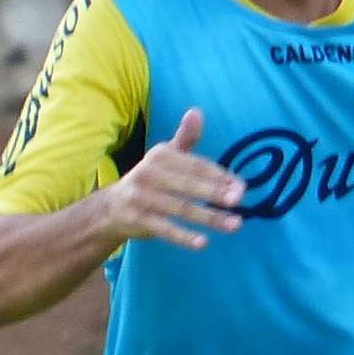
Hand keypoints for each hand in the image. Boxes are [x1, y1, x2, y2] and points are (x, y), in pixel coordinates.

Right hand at [101, 108, 245, 250]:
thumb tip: (197, 111)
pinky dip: (183, 236)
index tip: (241, 186)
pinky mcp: (137, 219)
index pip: (195, 165)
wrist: (111, 208)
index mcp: (160, 155)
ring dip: (209, 217)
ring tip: (235, 225)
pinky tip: (203, 243)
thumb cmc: (149, 180)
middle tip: (239, 201)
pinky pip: (164, 229)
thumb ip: (185, 139)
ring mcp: (142, 197)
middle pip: (188, 184)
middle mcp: (149, 173)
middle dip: (215, 192)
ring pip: (181, 208)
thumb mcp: (165, 157)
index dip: (219, 175)